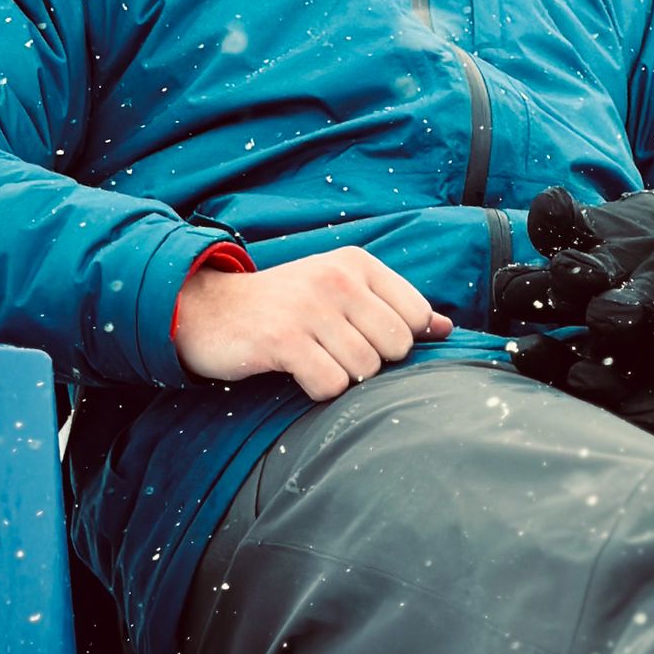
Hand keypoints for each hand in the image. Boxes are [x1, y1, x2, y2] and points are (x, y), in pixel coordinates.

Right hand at [172, 249, 451, 401]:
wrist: (208, 309)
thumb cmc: (282, 305)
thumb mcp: (338, 291)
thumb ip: (392, 307)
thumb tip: (445, 328)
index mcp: (356, 263)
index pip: (416, 315)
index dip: (397, 340)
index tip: (362, 337)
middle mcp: (336, 278)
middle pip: (396, 347)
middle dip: (370, 361)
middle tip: (333, 351)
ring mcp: (309, 307)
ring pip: (365, 370)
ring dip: (341, 377)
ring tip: (313, 359)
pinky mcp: (283, 340)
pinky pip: (330, 385)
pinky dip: (318, 390)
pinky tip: (297, 372)